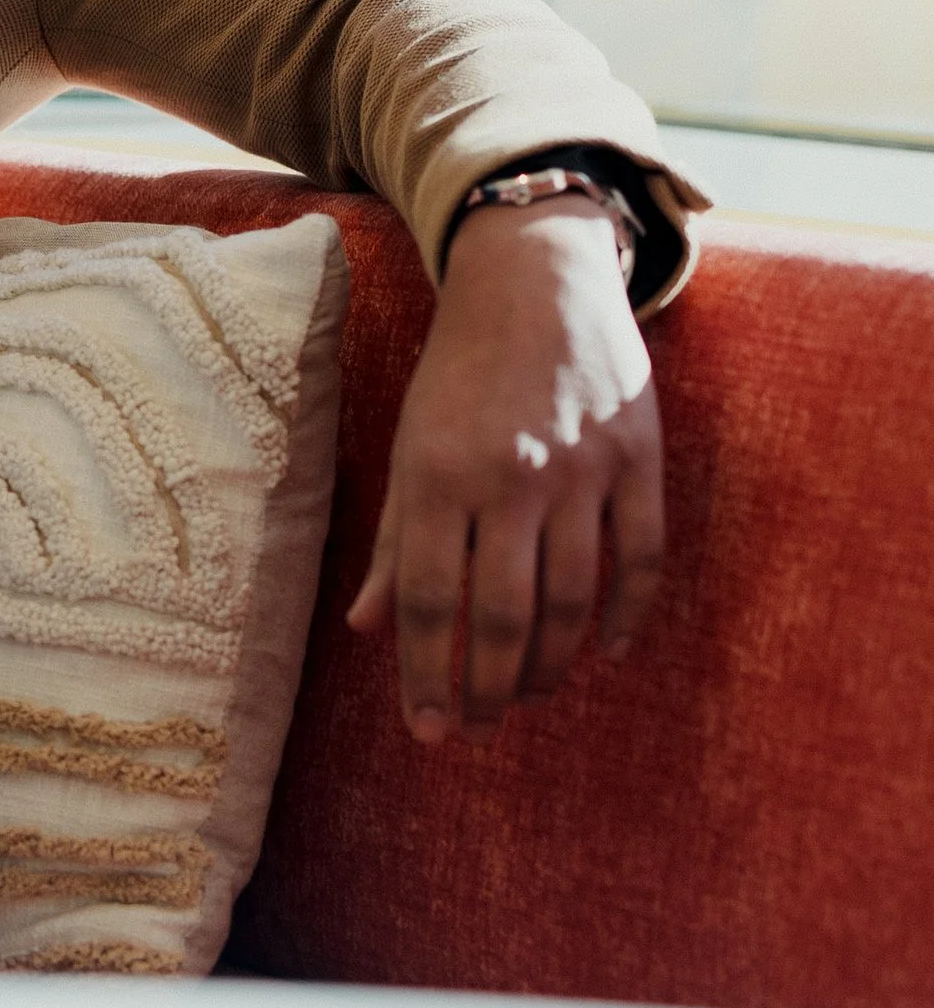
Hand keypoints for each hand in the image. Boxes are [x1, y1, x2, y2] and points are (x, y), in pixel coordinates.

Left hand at [346, 203, 663, 743]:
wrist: (535, 277)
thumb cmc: (459, 372)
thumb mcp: (409, 445)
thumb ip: (395, 540)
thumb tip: (366, 629)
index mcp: (438, 474)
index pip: (431, 603)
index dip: (427, 676)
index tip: (429, 731)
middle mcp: (510, 477)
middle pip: (503, 616)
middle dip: (489, 687)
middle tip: (480, 725)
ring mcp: (581, 468)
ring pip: (573, 599)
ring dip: (551, 664)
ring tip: (530, 694)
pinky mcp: (638, 456)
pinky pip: (641, 556)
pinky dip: (628, 614)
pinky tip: (607, 653)